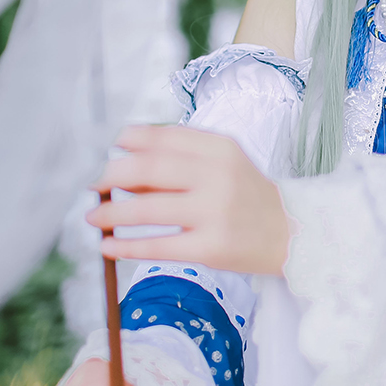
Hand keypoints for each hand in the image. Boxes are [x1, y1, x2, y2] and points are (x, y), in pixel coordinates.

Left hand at [89, 125, 290, 274]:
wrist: (292, 234)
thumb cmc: (247, 196)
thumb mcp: (222, 166)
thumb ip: (178, 162)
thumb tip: (121, 169)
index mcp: (220, 148)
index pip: (163, 138)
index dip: (129, 141)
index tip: (109, 149)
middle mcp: (218, 175)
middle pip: (150, 169)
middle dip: (112, 176)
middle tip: (93, 186)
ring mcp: (215, 212)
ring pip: (149, 208)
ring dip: (112, 213)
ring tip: (93, 218)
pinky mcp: (212, 248)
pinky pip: (159, 246)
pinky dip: (127, 246)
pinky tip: (108, 246)